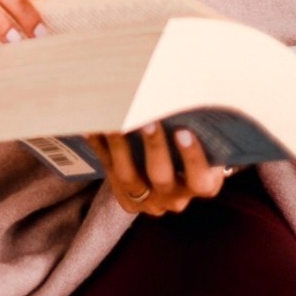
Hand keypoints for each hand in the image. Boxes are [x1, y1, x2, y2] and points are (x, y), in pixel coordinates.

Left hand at [85, 124, 237, 215]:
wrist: (168, 182)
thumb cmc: (190, 153)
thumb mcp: (204, 150)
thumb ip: (199, 133)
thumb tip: (186, 95)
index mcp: (202, 186)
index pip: (201, 181)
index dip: (193, 158)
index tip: (184, 131)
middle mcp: (175, 197)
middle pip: (162, 178)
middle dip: (154, 148)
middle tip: (148, 121)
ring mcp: (148, 199)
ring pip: (129, 177)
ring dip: (120, 147)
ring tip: (115, 122)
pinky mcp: (124, 195)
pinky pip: (108, 168)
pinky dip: (99, 145)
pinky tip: (91, 126)